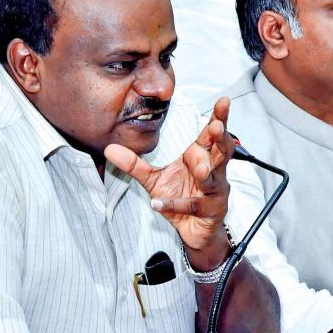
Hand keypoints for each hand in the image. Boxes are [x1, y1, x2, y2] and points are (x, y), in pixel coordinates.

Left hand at [105, 97, 233, 270]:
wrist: (194, 232)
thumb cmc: (181, 197)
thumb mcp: (153, 180)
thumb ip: (134, 164)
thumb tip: (109, 148)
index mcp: (201, 157)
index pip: (211, 134)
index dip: (218, 118)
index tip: (222, 101)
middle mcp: (213, 171)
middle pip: (222, 151)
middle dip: (221, 138)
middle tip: (217, 127)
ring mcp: (214, 191)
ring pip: (213, 178)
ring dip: (206, 172)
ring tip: (198, 167)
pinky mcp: (210, 211)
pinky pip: (192, 206)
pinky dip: (174, 204)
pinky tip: (157, 203)